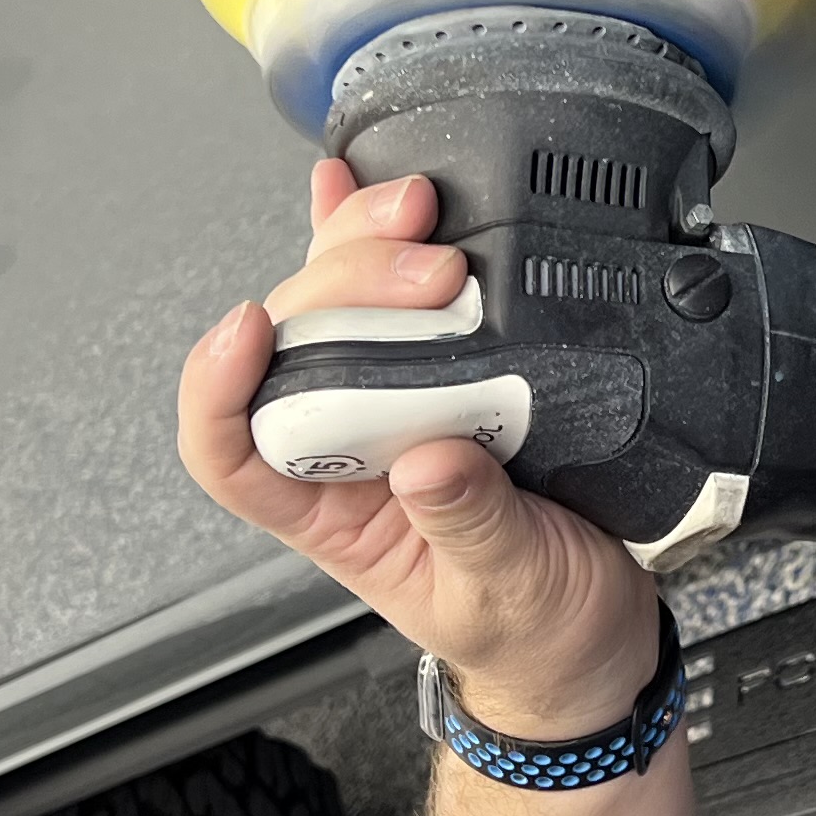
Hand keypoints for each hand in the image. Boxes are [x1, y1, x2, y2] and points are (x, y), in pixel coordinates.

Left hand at [178, 161, 663, 738]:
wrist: (598, 630)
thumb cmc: (538, 629)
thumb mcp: (508, 591)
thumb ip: (470, 527)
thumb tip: (429, 460)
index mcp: (335, 517)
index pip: (229, 454)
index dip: (217, 389)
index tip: (250, 328)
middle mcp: (351, 451)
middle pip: (295, 350)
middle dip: (343, 286)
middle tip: (424, 266)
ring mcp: (397, 405)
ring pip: (339, 306)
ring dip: (363, 245)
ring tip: (417, 212)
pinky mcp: (455, 372)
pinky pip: (391, 297)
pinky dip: (368, 237)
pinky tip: (355, 186)